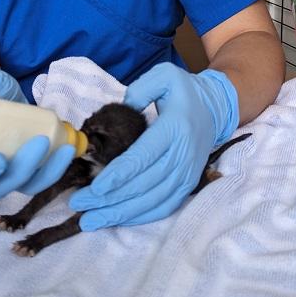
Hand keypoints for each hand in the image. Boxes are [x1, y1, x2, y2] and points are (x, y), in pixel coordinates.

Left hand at [69, 63, 238, 228]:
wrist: (215, 108)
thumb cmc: (183, 92)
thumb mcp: (164, 76)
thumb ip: (141, 89)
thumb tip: (125, 106)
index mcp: (174, 128)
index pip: (143, 156)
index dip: (119, 175)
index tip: (95, 188)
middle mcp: (182, 154)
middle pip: (144, 184)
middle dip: (110, 198)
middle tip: (80, 204)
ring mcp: (187, 173)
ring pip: (152, 200)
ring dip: (121, 213)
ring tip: (91, 219)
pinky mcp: (187, 184)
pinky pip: (164, 206)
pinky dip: (140, 216)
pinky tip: (117, 219)